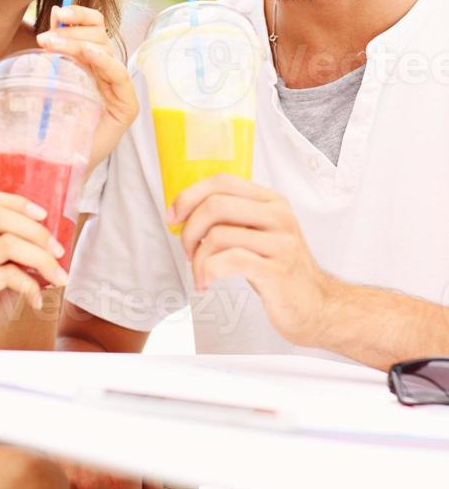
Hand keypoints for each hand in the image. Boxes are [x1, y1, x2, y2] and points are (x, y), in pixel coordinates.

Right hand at [0, 191, 68, 348]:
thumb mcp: (4, 270)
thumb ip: (18, 251)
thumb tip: (54, 240)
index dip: (16, 201)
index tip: (44, 215)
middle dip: (36, 232)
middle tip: (59, 252)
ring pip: (6, 245)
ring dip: (41, 260)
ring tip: (57, 278)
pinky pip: (6, 275)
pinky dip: (30, 286)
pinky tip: (36, 300)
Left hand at [36, 4, 138, 173]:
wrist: (56, 163)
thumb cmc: (51, 123)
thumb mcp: (49, 79)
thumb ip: (54, 50)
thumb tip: (55, 16)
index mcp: (93, 63)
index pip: (95, 28)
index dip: (80, 16)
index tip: (57, 12)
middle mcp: (108, 72)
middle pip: (100, 35)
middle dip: (72, 32)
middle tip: (44, 38)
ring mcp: (119, 90)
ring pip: (106, 50)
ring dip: (77, 44)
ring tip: (51, 45)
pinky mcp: (127, 107)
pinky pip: (119, 76)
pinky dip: (104, 62)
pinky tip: (87, 55)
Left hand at [171, 174, 334, 346]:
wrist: (316, 307)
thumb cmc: (278, 269)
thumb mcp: (259, 234)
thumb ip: (233, 217)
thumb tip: (184, 209)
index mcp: (271, 201)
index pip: (222, 181)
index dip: (189, 195)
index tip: (172, 216)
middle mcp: (279, 215)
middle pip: (216, 205)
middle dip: (189, 229)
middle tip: (187, 251)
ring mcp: (281, 242)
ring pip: (218, 235)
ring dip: (197, 259)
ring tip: (200, 274)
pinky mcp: (277, 270)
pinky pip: (230, 261)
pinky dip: (208, 272)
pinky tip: (207, 283)